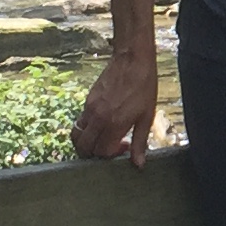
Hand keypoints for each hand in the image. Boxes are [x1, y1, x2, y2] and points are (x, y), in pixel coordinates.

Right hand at [73, 45, 160, 169]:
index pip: (101, 152)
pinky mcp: (87, 100)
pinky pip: (80, 122)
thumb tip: (138, 164)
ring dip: (86, 143)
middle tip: (110, 147)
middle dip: (94, 154)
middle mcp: (98, 118)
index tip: (124, 147)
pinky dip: (87, 130)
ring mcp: (90, 109)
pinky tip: (103, 124)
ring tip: (102, 139)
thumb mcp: (147, 116)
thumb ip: (140, 142)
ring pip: (77, 136)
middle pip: (84, 148)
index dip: (111, 155)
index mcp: (114, 124)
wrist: (132, 60)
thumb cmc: (144, 87)